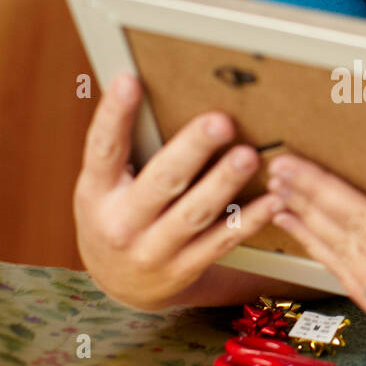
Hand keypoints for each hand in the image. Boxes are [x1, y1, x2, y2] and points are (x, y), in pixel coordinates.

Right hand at [74, 73, 282, 310]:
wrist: (120, 284)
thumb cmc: (116, 215)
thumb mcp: (104, 186)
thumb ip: (122, 149)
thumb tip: (141, 84)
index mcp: (95, 193)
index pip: (103, 148)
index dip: (113, 115)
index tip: (128, 81)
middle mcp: (121, 224)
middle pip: (161, 181)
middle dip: (192, 149)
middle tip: (221, 121)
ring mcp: (153, 251)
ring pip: (195, 214)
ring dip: (224, 183)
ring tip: (248, 156)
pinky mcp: (184, 269)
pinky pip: (221, 242)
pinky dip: (248, 221)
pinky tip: (270, 200)